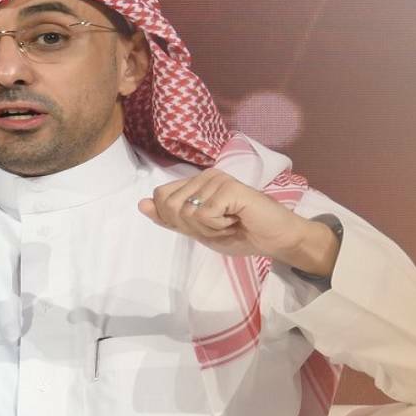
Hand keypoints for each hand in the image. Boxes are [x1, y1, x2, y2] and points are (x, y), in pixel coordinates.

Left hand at [138, 168, 328, 268]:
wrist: (274, 240)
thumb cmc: (240, 234)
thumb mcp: (198, 231)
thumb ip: (170, 218)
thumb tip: (141, 204)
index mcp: (194, 183)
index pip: (161, 197)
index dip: (176, 220)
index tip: (203, 225)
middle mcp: (204, 176)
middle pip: (171, 206)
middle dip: (192, 226)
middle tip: (219, 225)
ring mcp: (217, 179)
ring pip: (188, 212)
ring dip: (208, 228)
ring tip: (230, 222)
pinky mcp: (229, 187)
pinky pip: (205, 214)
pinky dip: (219, 226)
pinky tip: (237, 220)